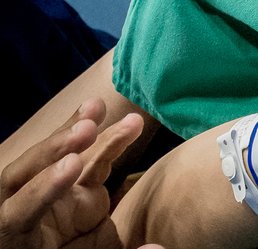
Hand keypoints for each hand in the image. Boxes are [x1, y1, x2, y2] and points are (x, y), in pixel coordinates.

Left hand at [0, 99, 157, 248]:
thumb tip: (158, 247)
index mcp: (14, 239)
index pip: (19, 211)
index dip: (42, 188)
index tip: (73, 165)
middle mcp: (27, 213)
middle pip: (25, 175)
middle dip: (54, 148)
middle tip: (86, 128)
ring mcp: (55, 200)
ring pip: (58, 160)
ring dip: (78, 132)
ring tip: (97, 108)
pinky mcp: (81, 196)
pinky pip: (93, 163)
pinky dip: (108, 141)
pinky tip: (128, 122)